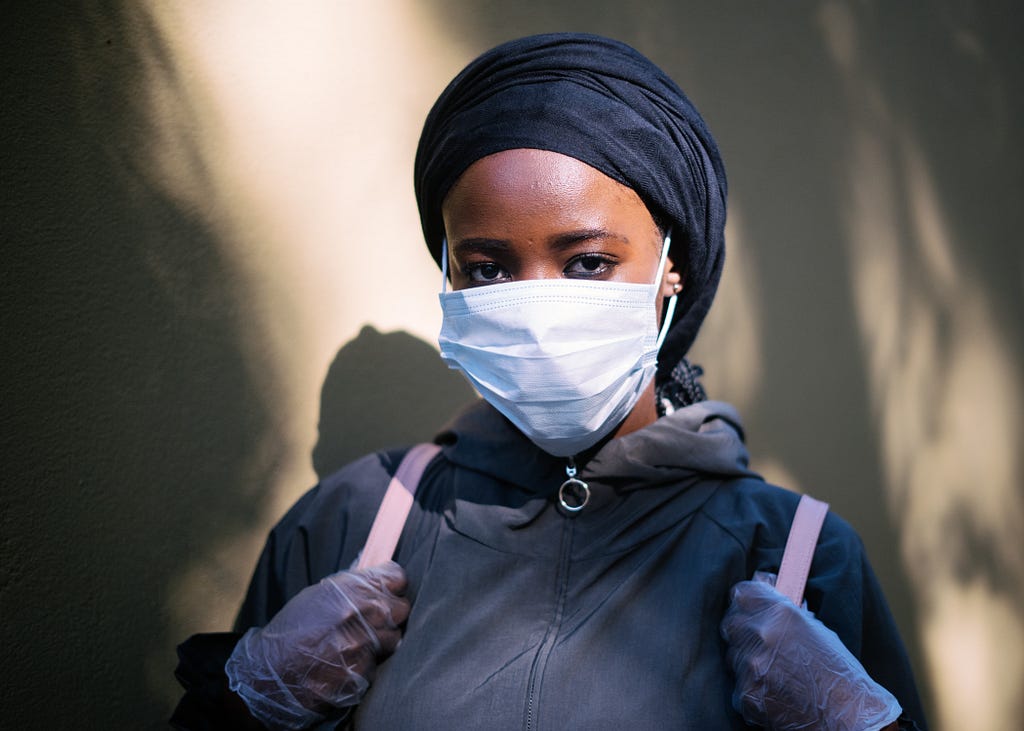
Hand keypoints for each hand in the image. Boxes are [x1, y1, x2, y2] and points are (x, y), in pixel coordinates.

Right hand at [226, 561, 409, 729]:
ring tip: (355, 642)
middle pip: (402, 609)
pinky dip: (365, 663)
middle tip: (374, 617)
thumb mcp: (318, 595)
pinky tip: (345, 662)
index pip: (396, 577)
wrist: (269, 674)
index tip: (388, 587)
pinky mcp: (362, 675)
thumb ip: (352, 586)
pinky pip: (377, 665)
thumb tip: (376, 574)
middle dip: (391, 612)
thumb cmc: (290, 631)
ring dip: (380, 640)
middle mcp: (362, 617)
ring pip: (393, 639)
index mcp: (351, 591)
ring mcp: (363, 648)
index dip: (392, 582)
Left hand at [721, 580, 900, 730]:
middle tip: (758, 643)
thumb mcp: (817, 630)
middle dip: (742, 632)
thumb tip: (764, 585)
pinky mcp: (747, 694)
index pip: (741, 593)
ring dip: (748, 663)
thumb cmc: (838, 672)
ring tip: (776, 674)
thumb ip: (785, 610)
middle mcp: (763, 634)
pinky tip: (776, 694)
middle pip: (731, 624)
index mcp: (781, 613)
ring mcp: (752, 666)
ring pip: (734, 657)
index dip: (745, 602)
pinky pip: (739, 686)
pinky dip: (753, 690)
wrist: (849, 716)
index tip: (748, 608)